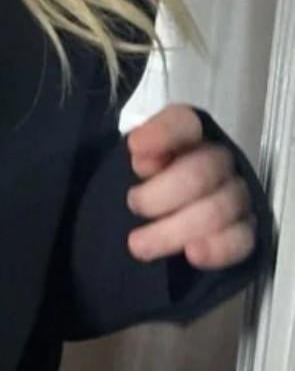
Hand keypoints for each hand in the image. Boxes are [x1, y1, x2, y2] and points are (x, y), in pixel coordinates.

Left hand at [125, 104, 256, 269]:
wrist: (163, 215)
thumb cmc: (149, 180)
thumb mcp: (132, 160)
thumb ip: (139, 153)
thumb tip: (141, 154)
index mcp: (189, 135)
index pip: (184, 123)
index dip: (161, 134)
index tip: (134, 148)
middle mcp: (218, 160)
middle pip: (199, 173)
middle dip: (160, 195)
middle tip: (134, 204)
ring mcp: (236, 194)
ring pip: (216, 210)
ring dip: (173, 231)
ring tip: (140, 244)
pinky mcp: (246, 230)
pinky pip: (240, 240)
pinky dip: (216, 249)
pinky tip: (192, 253)